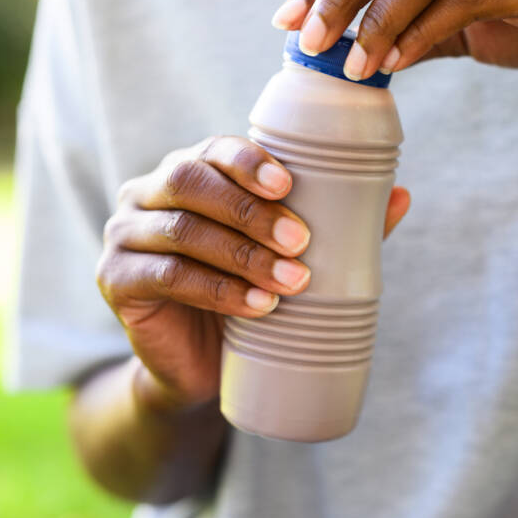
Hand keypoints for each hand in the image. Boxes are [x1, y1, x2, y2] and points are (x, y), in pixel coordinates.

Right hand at [96, 136, 410, 409]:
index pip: (213, 150)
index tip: (291, 185)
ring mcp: (124, 235)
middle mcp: (147, 194)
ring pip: (182, 231)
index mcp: (188, 173)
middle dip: (250, 210)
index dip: (250, 162)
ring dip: (243, 255)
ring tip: (292, 283)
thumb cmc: (245, 295)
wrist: (198, 367)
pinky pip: (168, 276)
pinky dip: (219, 291)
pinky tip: (258, 307)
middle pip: (191, 182)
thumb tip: (401, 196)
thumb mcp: (285, 257)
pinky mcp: (115, 280)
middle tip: (301, 242)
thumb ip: (335, 225)